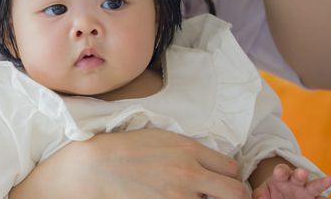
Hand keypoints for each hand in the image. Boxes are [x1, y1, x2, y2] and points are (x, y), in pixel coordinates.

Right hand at [10, 128, 248, 198]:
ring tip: (195, 198)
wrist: (94, 167)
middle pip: (236, 192)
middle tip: (221, 198)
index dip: (229, 178)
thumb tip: (208, 163)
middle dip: (234, 197)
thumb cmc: (124, 149)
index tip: (221, 182)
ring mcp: (180, 196)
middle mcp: (190, 173)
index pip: (232, 169)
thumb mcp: (160, 137)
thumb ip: (188, 149)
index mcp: (188, 149)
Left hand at [252, 164, 330, 198]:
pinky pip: (321, 198)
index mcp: (281, 177)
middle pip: (298, 176)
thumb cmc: (272, 192)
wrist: (283, 196)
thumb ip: (260, 194)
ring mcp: (307, 190)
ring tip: (330, 179)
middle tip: (302, 172)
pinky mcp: (315, 198)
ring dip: (321, 183)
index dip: (281, 171)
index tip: (279, 172)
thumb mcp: (263, 191)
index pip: (281, 171)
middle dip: (300, 174)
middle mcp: (296, 181)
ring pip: (315, 185)